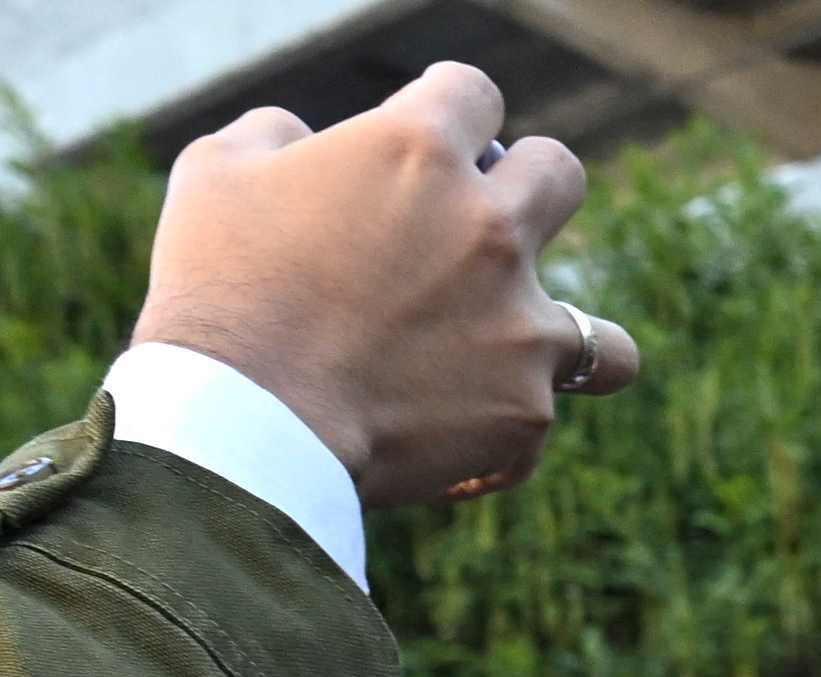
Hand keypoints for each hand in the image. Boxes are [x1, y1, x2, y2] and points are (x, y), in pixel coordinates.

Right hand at [137, 64, 633, 512]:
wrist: (246, 419)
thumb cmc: (218, 288)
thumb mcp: (218, 172)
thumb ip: (277, 137)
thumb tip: (303, 140)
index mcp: (418, 150)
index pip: (474, 94)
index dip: (449, 110)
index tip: (431, 138)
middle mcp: (491, 229)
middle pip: (558, 175)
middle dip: (525, 189)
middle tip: (478, 226)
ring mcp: (521, 325)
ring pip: (602, 336)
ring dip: (561, 335)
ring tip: (519, 355)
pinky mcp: (525, 411)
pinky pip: (536, 418)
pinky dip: (496, 427)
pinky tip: (451, 437)